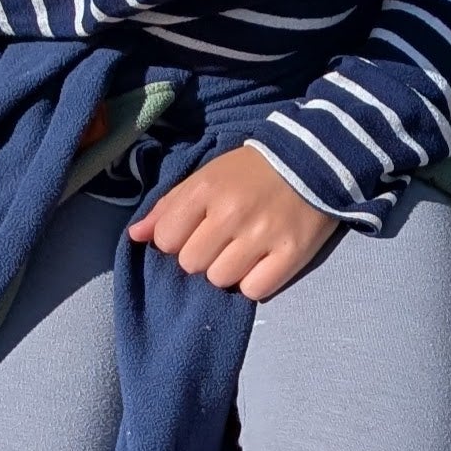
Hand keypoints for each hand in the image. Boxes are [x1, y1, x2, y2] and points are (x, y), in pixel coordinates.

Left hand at [132, 146, 338, 301]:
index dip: (177, 241)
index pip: (166, 239)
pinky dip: (255, 282)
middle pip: (191, 263)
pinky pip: (254, 290)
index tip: (196, 231)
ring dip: (228, 270)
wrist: (315, 159)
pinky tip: (263, 263)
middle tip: (224, 240)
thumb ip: (170, 205)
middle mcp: (231, 213)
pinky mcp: (291, 253)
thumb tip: (136, 236)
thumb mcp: (207, 177)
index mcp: (206, 190)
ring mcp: (262, 234)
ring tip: (244, 251)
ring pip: (220, 279)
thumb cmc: (252, 172)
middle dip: (203, 256)